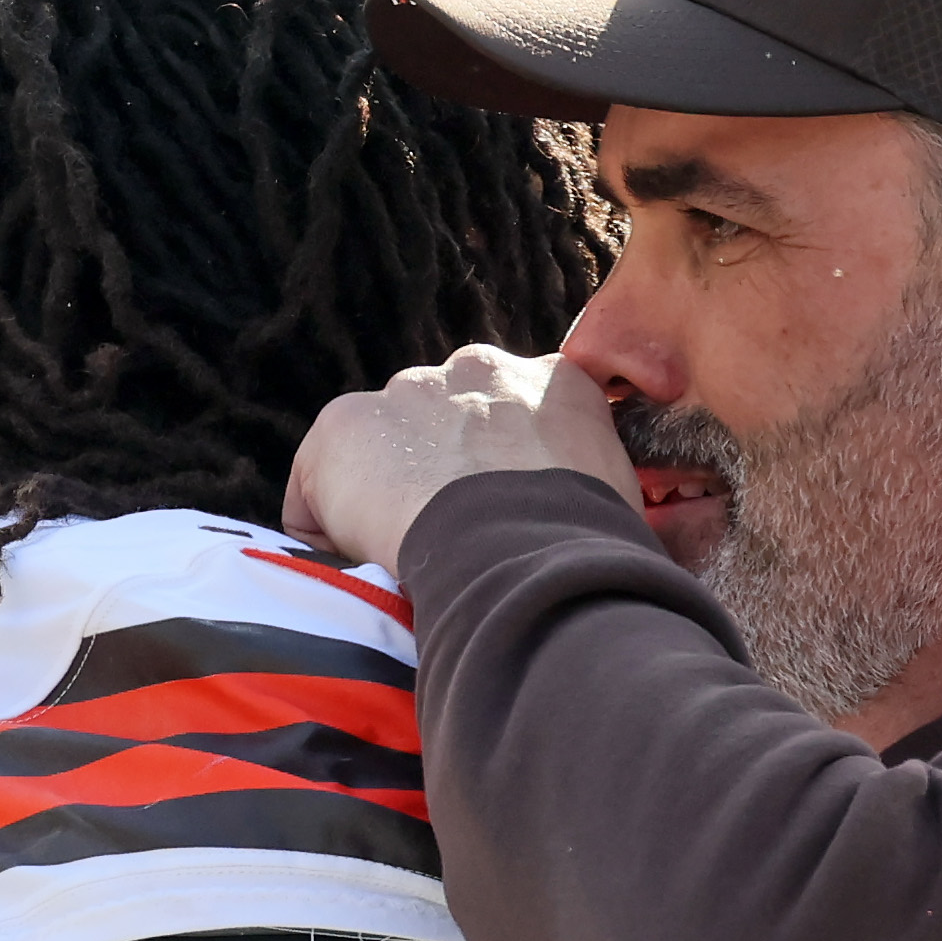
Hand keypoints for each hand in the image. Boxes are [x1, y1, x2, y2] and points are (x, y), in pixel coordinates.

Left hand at [280, 344, 637, 578]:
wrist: (531, 553)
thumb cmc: (592, 553)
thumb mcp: (621, 510)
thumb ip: (596, 498)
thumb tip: (603, 550)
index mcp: (558, 384)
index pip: (520, 418)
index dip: (506, 476)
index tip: (504, 525)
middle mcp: (481, 369)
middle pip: (444, 425)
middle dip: (443, 479)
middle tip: (453, 549)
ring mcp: (409, 391)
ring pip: (384, 453)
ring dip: (389, 499)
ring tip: (403, 564)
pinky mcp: (345, 424)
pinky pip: (319, 484)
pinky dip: (329, 531)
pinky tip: (355, 570)